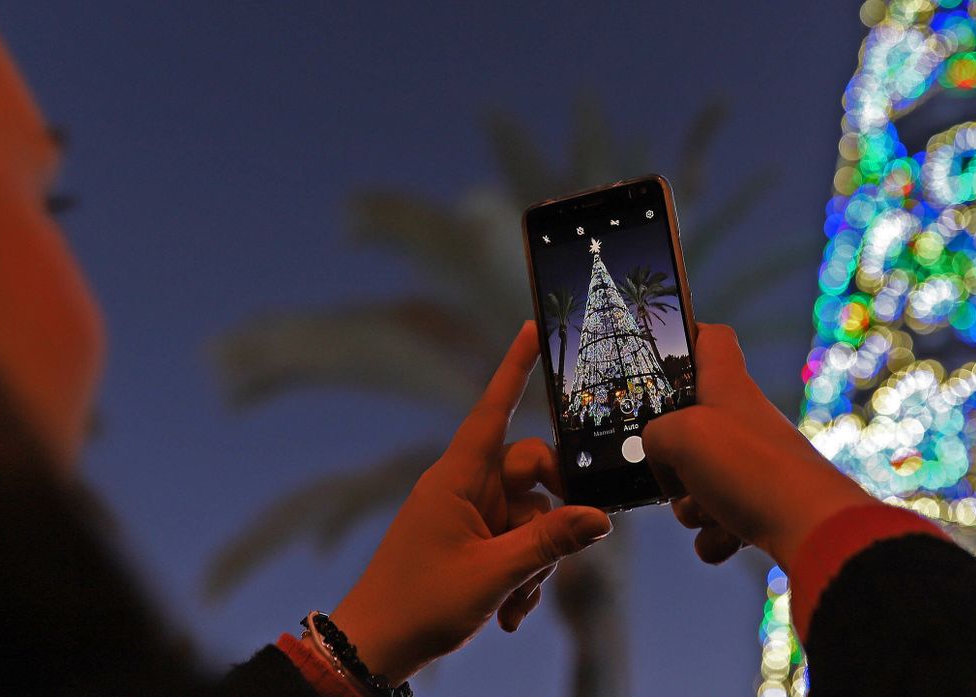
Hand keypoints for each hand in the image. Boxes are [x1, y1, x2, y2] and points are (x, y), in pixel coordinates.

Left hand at [328, 322, 611, 682]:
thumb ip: (549, 544)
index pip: (492, 409)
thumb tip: (599, 519)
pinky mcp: (476, 543)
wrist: (376, 648)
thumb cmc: (417, 605)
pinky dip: (523, 575)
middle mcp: (467, 487)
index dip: (513, 367)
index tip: (531, 327)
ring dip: (537, 561)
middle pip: (532, 470)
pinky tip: (512, 613)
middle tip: (560, 551)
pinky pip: (519, 542)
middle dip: (553, 512)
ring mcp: (472, 516)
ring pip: (533, 515)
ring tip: (516, 603)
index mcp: (457, 477)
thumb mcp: (492, 575)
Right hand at [643, 323, 872, 572]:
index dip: (685, 337)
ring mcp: (756, 464)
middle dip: (672, 461)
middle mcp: (743, 421)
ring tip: (708, 511)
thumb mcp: (680, 436)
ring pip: (701, 482)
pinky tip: (725, 540)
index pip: (711, 339)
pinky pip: (720, 523)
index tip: (660, 353)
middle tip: (674, 472)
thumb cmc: (748, 467)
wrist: (812, 527)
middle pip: (691, 427)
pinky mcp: (765, 506)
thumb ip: (655, 438)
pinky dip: (716, 537)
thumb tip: (665, 462)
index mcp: (727, 387)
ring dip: (692, 507)